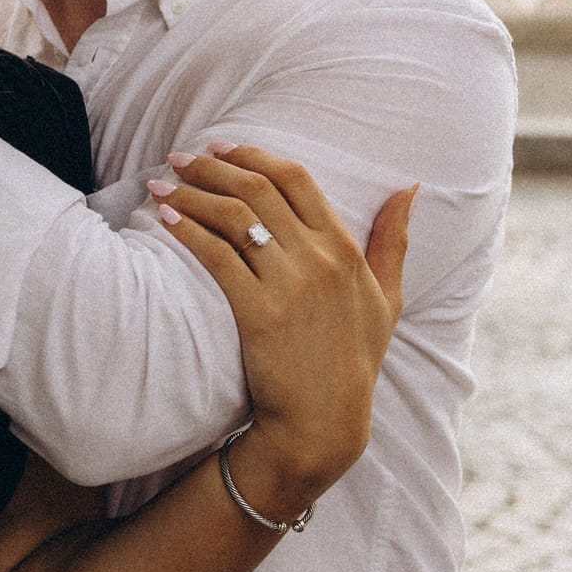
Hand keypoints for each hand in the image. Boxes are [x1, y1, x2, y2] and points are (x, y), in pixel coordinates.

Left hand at [146, 145, 415, 516]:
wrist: (324, 423)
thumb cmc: (353, 359)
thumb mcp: (389, 299)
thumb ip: (394, 240)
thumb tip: (409, 188)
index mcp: (347, 250)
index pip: (296, 179)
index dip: (253, 156)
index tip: (220, 148)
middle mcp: (321, 260)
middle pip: (259, 189)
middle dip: (213, 166)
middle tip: (180, 158)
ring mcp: (291, 287)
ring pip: (234, 217)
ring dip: (192, 193)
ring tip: (161, 185)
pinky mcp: (260, 313)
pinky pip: (218, 257)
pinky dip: (189, 231)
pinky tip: (167, 219)